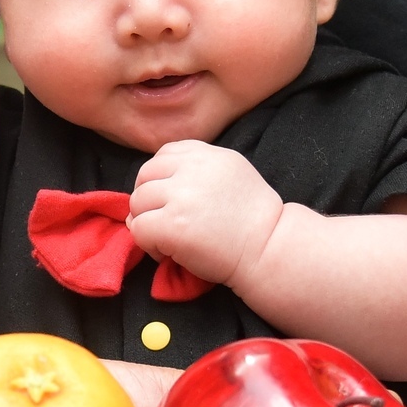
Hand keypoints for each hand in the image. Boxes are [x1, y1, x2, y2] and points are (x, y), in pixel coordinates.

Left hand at [128, 142, 283, 292]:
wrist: (269, 249)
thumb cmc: (252, 221)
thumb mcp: (230, 174)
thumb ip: (196, 169)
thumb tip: (151, 186)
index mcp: (207, 154)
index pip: (162, 156)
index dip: (160, 180)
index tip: (173, 201)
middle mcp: (192, 169)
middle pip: (144, 177)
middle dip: (149, 202)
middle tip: (167, 224)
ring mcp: (181, 196)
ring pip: (137, 203)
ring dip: (147, 223)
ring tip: (169, 239)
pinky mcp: (172, 225)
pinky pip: (138, 229)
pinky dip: (148, 245)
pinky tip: (169, 252)